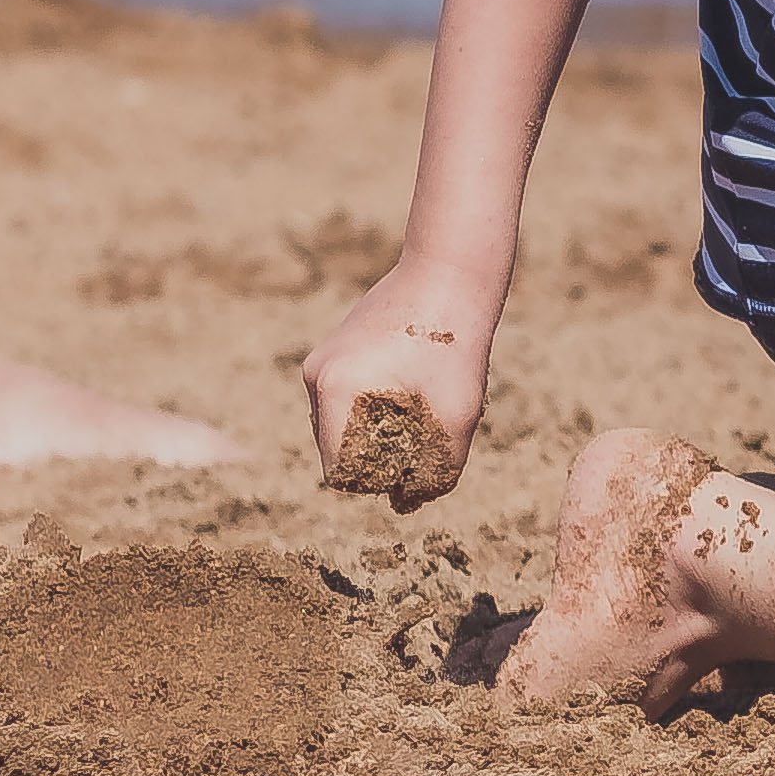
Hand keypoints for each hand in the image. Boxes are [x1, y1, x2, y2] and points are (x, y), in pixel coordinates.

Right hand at [301, 264, 495, 504]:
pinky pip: (347, 399)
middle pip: (337, 450)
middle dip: (380, 453)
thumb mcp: (458, 416)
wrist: (449, 272)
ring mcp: (321, 361)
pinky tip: (416, 381)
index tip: (417, 455)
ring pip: (342, 425)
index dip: (379, 479)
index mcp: (334, 393)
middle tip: (428, 423)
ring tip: (424, 398)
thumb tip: (407, 503)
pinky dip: (377, 405)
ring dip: (380, 429)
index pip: (339, 471)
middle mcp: (316, 378)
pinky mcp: (334, 349)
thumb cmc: (456, 345)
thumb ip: (436, 470)